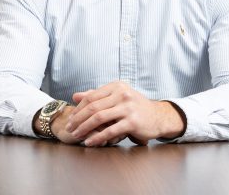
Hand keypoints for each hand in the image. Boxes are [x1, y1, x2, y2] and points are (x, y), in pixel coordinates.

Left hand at [64, 81, 185, 145]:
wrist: (159, 116)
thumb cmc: (135, 106)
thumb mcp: (117, 97)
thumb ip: (97, 96)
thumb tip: (75, 96)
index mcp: (116, 86)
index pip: (91, 97)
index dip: (78, 109)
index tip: (70, 118)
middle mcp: (122, 94)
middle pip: (93, 107)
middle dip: (78, 119)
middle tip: (70, 128)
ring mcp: (128, 108)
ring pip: (99, 118)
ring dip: (85, 128)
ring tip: (77, 135)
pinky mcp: (133, 122)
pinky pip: (111, 130)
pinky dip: (98, 137)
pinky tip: (90, 142)